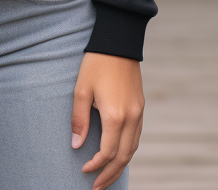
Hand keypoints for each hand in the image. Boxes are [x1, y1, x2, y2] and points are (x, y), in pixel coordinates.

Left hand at [72, 51, 143, 189]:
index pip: (108, 152)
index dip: (96, 165)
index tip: (84, 171)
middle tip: (96, 186)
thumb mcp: (81, 89)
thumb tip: (76, 144)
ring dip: (120, 165)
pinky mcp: (140, 108)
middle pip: (124, 157)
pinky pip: (136, 137)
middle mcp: (131, 119)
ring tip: (106, 176)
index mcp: (115, 116)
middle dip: (110, 174)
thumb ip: (79, 119)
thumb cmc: (95, 64)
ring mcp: (139, 114)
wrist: (117, 43)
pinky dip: (128, 151)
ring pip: (133, 149)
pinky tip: (118, 155)